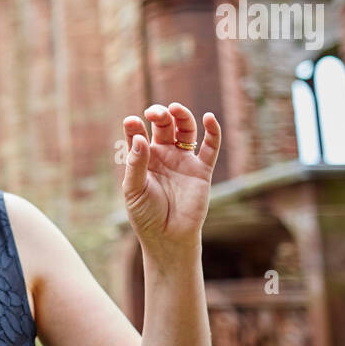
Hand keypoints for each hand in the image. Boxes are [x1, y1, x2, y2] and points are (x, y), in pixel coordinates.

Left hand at [121, 103, 220, 256]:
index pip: (138, 134)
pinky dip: (212, 132)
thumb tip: (140, 138)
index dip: (134, 126)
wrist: (168, 236)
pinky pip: (210, 147)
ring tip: (174, 109)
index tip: (131, 122)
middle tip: (154, 113)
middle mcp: (163, 155)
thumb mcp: (134, 189)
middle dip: (159, 115)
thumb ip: (137, 164)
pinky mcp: (202, 170)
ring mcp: (183, 161)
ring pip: (185, 130)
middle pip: (163, 126)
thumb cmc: (145, 214)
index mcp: (143, 158)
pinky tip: (208, 118)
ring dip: (182, 116)